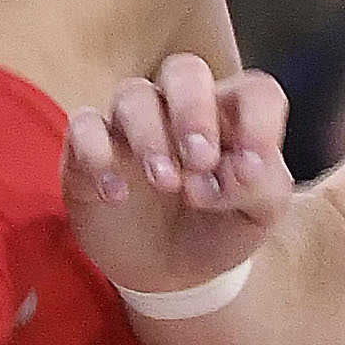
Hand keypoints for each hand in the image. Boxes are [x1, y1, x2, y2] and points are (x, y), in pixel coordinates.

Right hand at [62, 54, 294, 295]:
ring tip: (165, 183)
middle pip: (185, 71)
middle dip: (193, 110)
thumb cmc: (216, 230)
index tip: (251, 168)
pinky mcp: (89, 149)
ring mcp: (132, 126)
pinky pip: (83, 126)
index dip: (259, 120)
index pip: (254, 91)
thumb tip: (239, 169)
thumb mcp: (256, 217)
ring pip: (133, 94)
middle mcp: (180, 110)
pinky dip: (97, 154)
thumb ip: (262, 188)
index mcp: (230, 118)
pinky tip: (117, 195)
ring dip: (150, 136)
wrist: (166, 274)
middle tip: (200, 160)